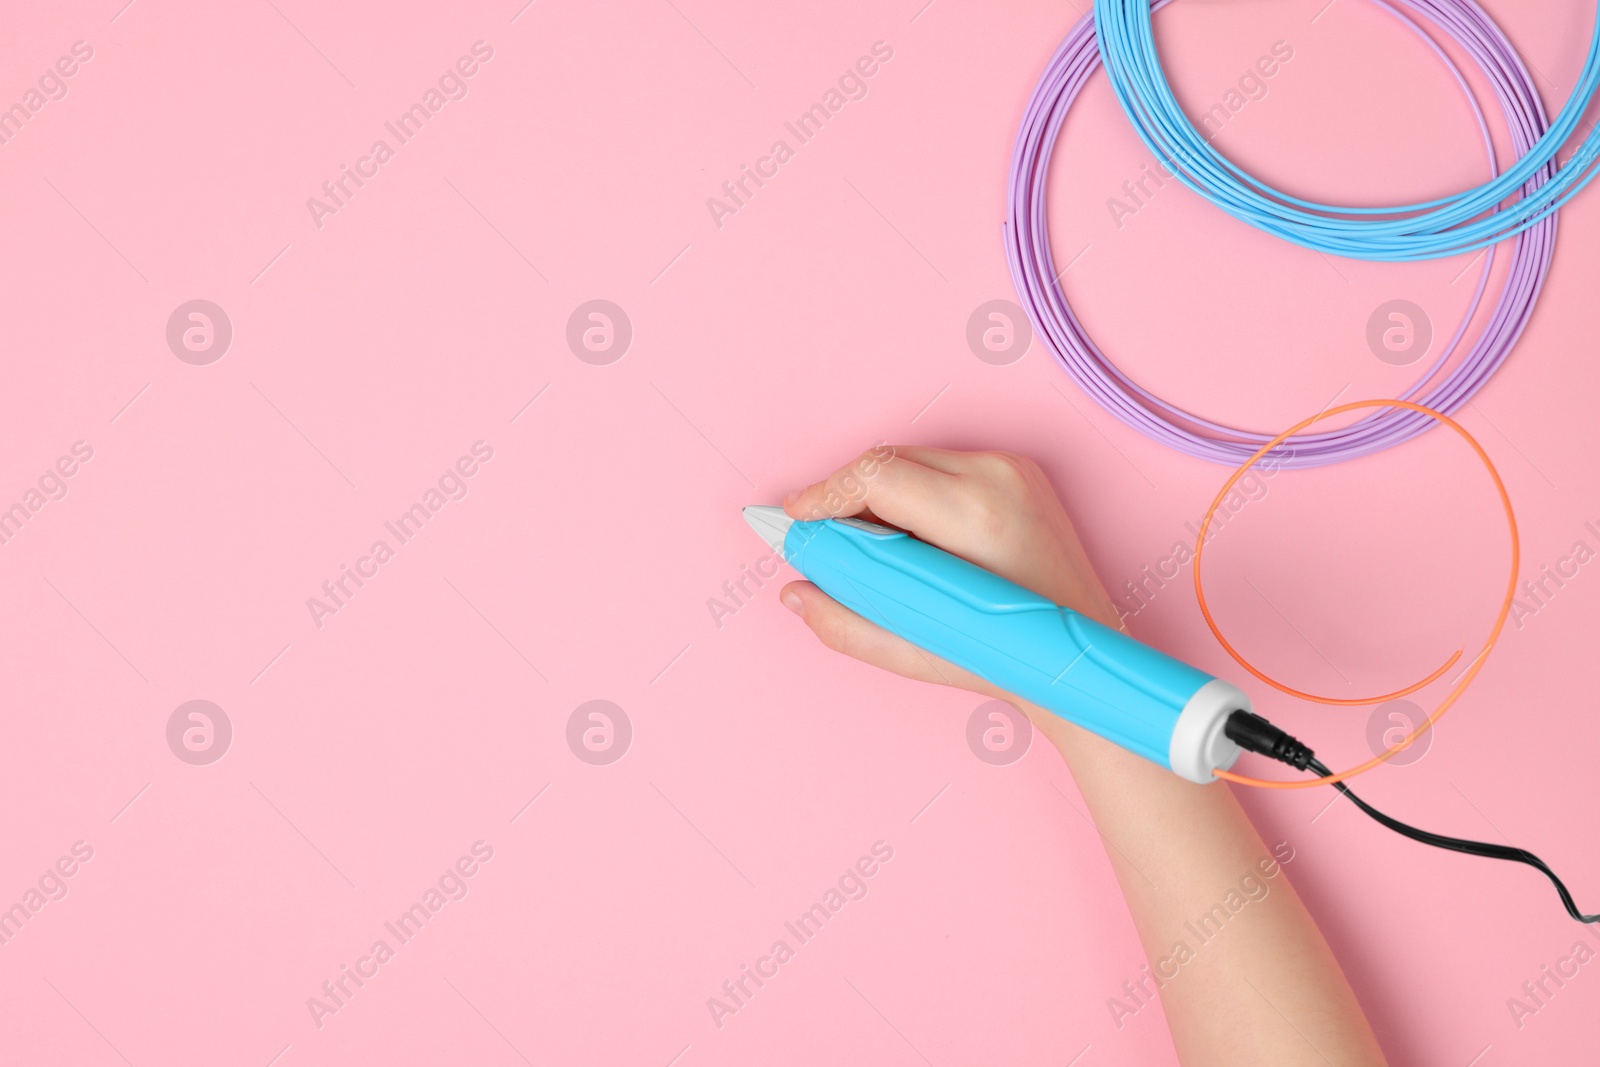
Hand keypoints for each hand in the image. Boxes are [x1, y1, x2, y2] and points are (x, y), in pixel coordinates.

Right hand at [780, 445, 1123, 698]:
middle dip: (844, 495)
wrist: (1079, 656)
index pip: (875, 476)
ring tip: (862, 544)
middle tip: (819, 538)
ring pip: (912, 459)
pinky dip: (912, 493)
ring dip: (877, 493)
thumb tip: (796, 593)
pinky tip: (905, 536)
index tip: (793, 518)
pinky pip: (942, 467)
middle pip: (888, 461)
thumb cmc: (1009, 658)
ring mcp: (1013, 469)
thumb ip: (846, 624)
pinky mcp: (1020, 471)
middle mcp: (998, 477)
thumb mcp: (917, 654)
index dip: (823, 494)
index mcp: (976, 514)